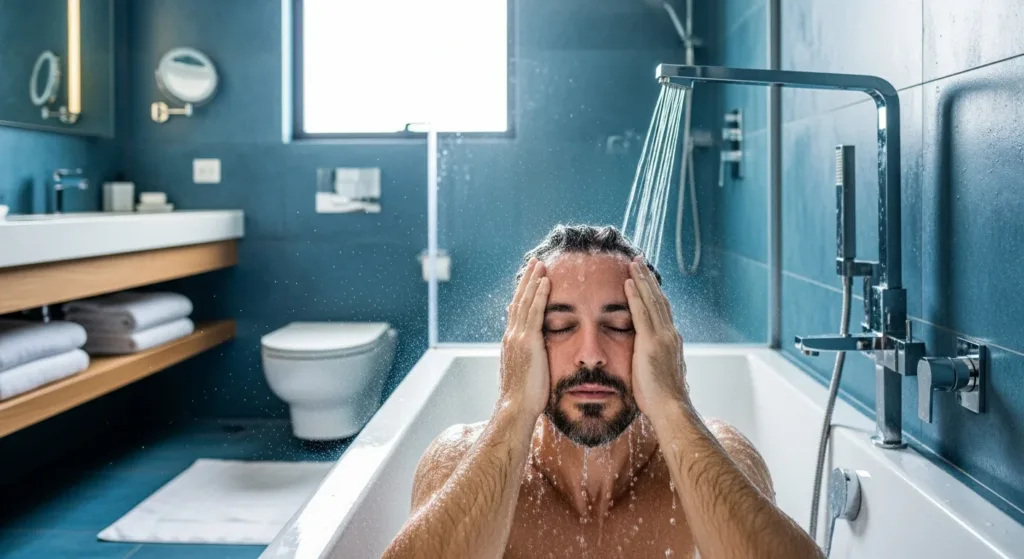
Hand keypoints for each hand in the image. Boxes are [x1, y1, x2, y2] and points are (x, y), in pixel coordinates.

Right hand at [499, 258, 550, 418]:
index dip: (523, 294)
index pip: (517, 311)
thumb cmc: (524, 397)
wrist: (516, 408)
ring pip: (525, 302)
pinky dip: (540, 295)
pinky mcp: (528, 342)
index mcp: (511, 342)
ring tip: (540, 264)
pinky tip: (546, 282)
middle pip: (519, 301)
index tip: (530, 281)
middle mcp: (511, 336)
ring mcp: (517, 337)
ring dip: (533, 281)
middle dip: (527, 281)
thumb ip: (528, 358)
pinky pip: (535, 313)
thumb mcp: (525, 372)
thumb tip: (534, 353)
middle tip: (534, 263)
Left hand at [624, 256, 687, 415]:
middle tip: (639, 260)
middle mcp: (670, 334)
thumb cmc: (661, 399)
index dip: (653, 292)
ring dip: (642, 280)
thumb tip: (647, 359)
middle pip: (658, 299)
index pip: (662, 309)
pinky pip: (642, 313)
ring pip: (652, 300)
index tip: (645, 278)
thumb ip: (653, 360)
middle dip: (648, 278)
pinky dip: (636, 296)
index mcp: (671, 341)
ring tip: (633, 262)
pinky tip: (629, 282)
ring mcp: (663, 337)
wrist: (671, 408)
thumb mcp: (658, 373)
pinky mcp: (652, 343)